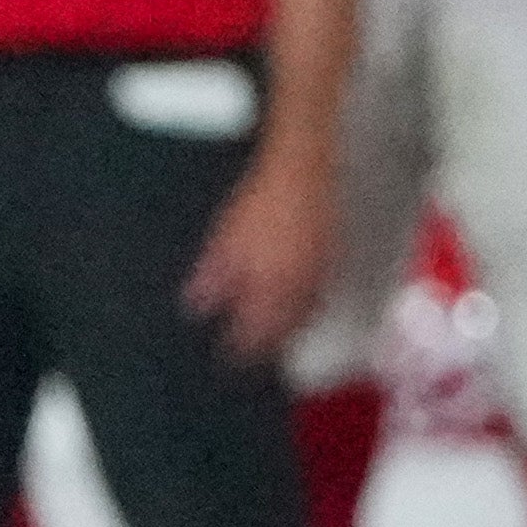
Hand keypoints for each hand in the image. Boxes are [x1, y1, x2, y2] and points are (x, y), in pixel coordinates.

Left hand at [184, 144, 336, 359]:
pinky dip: (308, 304)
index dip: (242, 346)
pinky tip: (299, 299)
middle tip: (256, 351)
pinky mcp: (331, 255)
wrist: (303, 171)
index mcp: (272, 289)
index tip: (230, 355)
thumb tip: (195, 308)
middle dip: (271, 342)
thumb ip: (214, 278)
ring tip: (278, 333)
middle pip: (287, 328)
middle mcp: (300, 288)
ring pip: (307, 312)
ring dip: (292, 326)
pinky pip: (320, 292)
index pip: (258, 332)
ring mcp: (319, 272)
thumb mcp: (227, 241)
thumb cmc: (260, 205)